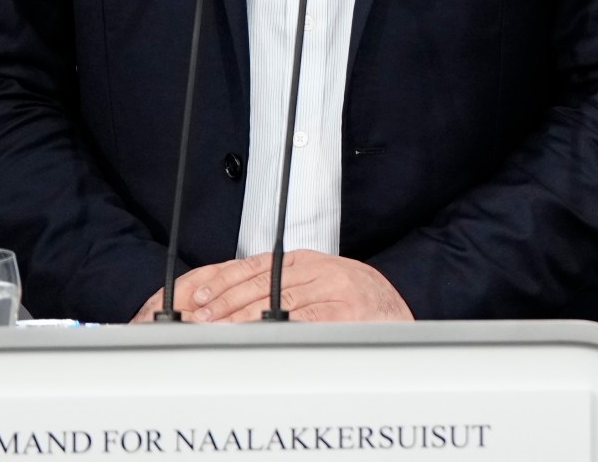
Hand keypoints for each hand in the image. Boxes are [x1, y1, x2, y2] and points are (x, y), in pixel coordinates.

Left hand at [133, 251, 411, 322]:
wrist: (399, 318)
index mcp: (309, 261)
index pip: (256, 266)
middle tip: (200, 319)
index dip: (223, 282)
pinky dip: (275, 328)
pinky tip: (255, 336)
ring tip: (217, 330)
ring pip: (276, 302)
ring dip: (241, 319)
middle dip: (224, 304)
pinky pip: (302, 319)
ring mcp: (332, 290)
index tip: (199, 298)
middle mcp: (319, 271)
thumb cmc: (360, 305)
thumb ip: (286, 288)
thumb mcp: (321, 284)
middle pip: (260, 285)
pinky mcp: (344, 311)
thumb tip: (238, 305)